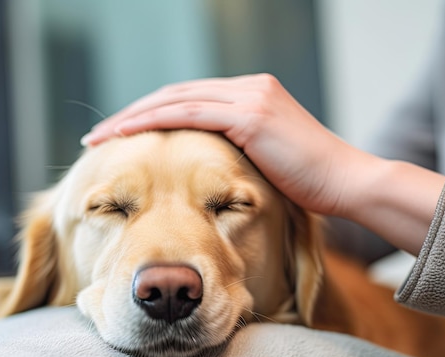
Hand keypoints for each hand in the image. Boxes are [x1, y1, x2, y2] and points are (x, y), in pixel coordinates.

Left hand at [82, 74, 365, 216]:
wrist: (346, 182)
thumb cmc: (309, 181)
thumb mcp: (266, 158)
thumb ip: (236, 150)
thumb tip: (205, 167)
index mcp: (250, 94)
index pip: (187, 98)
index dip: (150, 114)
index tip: (120, 133)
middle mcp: (247, 87)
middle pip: (174, 93)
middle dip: (131, 113)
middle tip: (98, 134)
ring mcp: (249, 96)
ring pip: (175, 99)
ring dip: (132, 117)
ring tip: (99, 136)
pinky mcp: (250, 114)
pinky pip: (189, 113)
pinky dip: (154, 121)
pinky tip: (126, 133)